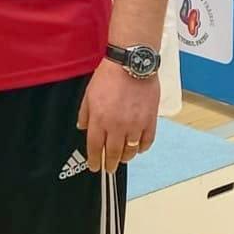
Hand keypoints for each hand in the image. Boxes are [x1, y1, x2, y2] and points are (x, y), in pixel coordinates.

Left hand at [77, 59, 158, 173]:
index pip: (95, 147)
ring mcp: (135, 125)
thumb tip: (82, 127)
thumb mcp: (89, 93)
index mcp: (100, 119)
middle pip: (113, 153)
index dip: (94, 160)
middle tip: (108, 168)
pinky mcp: (150, 121)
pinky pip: (147, 142)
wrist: (131, 64)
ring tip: (123, 159)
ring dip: (126, 157)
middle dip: (110, 164)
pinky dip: (142, 148)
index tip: (94, 167)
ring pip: (131, 151)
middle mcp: (117, 126)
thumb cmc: (109, 76)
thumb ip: (85, 113)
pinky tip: (138, 148)